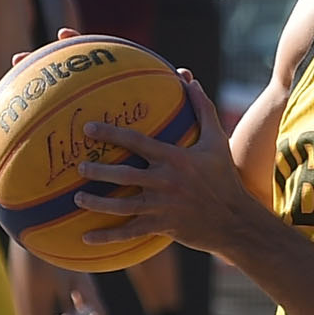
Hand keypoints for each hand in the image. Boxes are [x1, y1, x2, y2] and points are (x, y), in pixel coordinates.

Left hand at [73, 73, 254, 260]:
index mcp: (174, 158)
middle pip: (123, 175)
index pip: (137, 143)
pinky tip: (85, 238)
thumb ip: (201, 107)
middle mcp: (165, 182)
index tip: (88, 129)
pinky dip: (107, 237)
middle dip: (98, 170)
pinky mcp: (161, 227)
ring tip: (78, 197)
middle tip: (80, 166)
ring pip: (122, 206)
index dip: (111, 134)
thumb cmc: (224, 176)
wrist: (235, 219)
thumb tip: (186, 76)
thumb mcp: (216, 140)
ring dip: (97, 202)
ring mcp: (162, 207)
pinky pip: (129, 233)